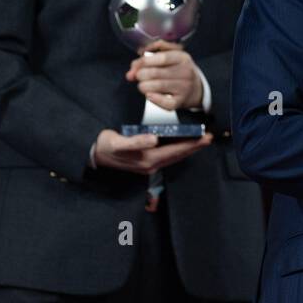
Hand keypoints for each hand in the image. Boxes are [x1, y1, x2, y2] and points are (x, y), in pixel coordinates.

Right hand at [93, 128, 211, 175]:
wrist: (93, 155)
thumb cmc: (105, 147)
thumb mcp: (117, 143)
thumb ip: (135, 142)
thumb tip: (153, 139)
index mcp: (147, 160)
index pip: (176, 151)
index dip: (191, 144)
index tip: (205, 137)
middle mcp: (151, 165)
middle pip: (178, 155)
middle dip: (194, 146)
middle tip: (209, 137)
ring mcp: (149, 165)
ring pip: (174, 156)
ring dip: (188, 149)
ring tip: (200, 140)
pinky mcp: (146, 162)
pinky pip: (167, 156)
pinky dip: (178, 149)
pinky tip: (181, 144)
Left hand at [125, 39, 202, 109]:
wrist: (197, 89)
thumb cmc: (179, 70)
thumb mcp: (172, 54)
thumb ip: (152, 52)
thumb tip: (135, 64)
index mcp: (182, 58)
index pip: (161, 58)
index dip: (144, 62)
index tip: (136, 65)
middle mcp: (185, 72)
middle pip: (155, 73)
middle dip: (140, 75)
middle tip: (139, 76)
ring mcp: (184, 88)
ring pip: (156, 87)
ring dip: (143, 86)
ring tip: (143, 85)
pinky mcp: (180, 101)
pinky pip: (164, 102)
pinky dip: (153, 98)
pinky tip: (150, 94)